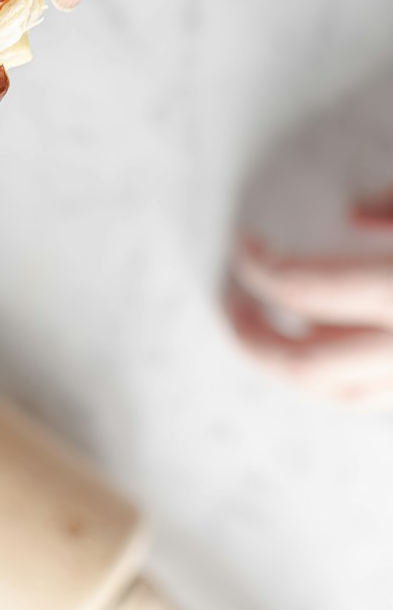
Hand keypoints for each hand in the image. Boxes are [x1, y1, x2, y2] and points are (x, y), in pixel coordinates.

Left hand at [227, 196, 392, 405]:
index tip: (243, 245)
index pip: (306, 290)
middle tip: (232, 307)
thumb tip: (354, 216)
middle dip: (257, 340)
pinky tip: (324, 339)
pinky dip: (339, 374)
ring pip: (346, 394)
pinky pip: (376, 393)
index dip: (260, 267)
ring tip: (266, 330)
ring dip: (293, 364)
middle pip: (310, 364)